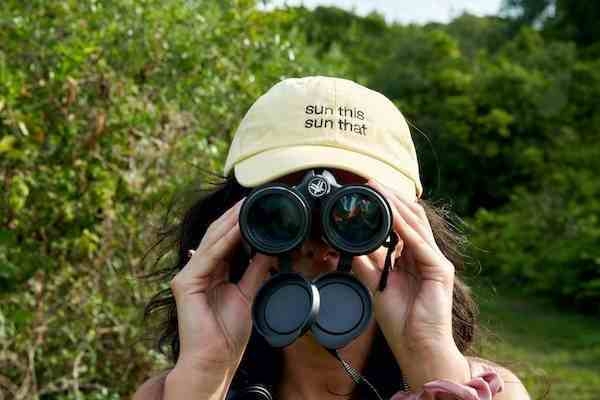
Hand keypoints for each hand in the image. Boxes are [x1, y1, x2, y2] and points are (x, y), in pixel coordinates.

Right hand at [169, 198, 275, 370]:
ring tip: (245, 206)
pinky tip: (238, 228)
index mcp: (212, 273)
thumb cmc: (228, 333)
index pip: (224, 242)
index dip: (238, 224)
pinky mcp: (184, 282)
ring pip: (211, 242)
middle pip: (215, 237)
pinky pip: (208, 256)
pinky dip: (224, 241)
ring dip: (229, 223)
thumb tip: (269, 249)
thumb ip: (256, 270)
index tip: (255, 209)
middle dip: (233, 217)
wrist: (216, 359)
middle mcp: (197, 271)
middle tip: (250, 199)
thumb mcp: (249, 294)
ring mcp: (188, 275)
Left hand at [348, 179, 469, 387]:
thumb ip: (368, 264)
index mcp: (414, 260)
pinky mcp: (440, 270)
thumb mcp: (377, 286)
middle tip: (371, 183)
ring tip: (378, 190)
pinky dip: (403, 227)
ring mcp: (436, 262)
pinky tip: (389, 214)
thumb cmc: (401, 322)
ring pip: (416, 225)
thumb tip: (353, 247)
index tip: (368, 193)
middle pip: (411, 218)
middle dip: (392, 199)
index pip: (403, 225)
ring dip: (396, 206)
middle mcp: (427, 257)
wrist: (417, 347)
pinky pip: (418, 243)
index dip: (388, 207)